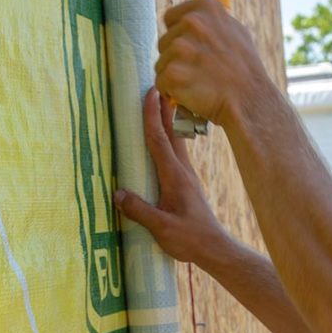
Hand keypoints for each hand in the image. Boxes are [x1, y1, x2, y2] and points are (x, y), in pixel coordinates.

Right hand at [114, 90, 234, 264]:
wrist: (214, 248)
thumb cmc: (189, 239)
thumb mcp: (162, 228)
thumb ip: (140, 211)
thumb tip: (117, 193)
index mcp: (175, 177)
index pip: (159, 140)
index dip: (151, 116)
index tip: (149, 93)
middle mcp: (182, 171)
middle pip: (170, 132)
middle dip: (162, 107)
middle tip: (155, 84)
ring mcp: (186, 175)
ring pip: (175, 140)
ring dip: (167, 119)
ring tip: (161, 101)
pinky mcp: (186, 182)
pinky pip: (176, 151)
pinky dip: (170, 135)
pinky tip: (167, 135)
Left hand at [156, 0, 270, 127]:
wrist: (250, 99)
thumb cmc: (245, 69)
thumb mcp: (236, 31)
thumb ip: (212, 22)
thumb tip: (194, 17)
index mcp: (206, 7)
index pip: (171, 18)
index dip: (179, 36)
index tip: (193, 50)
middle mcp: (191, 22)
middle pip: (164, 42)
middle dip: (176, 58)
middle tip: (199, 70)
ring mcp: (180, 47)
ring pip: (161, 63)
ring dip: (174, 75)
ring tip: (198, 82)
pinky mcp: (173, 72)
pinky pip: (160, 82)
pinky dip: (172, 91)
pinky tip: (191, 93)